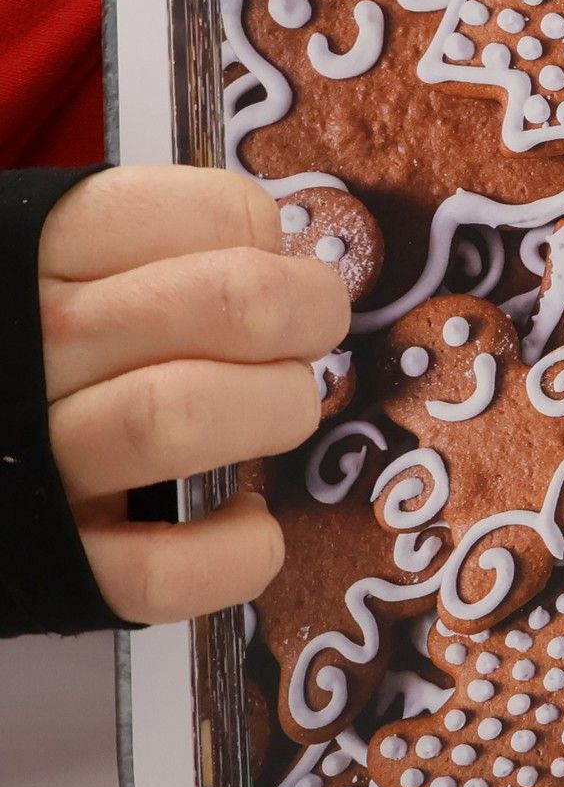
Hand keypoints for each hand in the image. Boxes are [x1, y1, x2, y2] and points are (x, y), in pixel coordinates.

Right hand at [37, 167, 347, 622]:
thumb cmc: (15, 341)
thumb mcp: (53, 259)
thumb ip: (160, 249)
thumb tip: (281, 261)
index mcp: (43, 251)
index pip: (216, 214)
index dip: (274, 242)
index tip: (273, 265)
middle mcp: (38, 345)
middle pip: (232, 304)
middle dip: (308, 314)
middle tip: (310, 333)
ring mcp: (39, 461)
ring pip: (187, 416)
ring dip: (273, 412)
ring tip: (278, 412)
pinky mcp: (52, 566)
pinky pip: (160, 572)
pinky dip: (235, 554)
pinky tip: (248, 524)